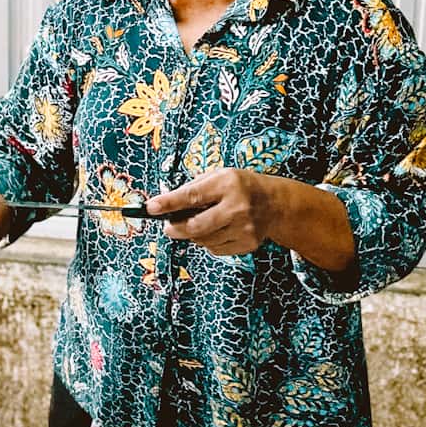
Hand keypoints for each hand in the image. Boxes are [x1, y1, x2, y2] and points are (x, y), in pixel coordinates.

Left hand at [148, 172, 357, 275]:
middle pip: (196, 227)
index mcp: (228, 183)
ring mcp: (244, 228)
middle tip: (168, 227)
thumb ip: (193, 189)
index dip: (168, 203)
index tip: (150, 207)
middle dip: (175, 229)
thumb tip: (164, 205)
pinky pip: (216, 249)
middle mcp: (238, 207)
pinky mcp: (248, 244)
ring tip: (198, 223)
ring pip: (204, 240)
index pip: (191, 195)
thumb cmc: (240, 187)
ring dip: (193, 235)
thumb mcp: (219, 176)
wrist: (275, 204)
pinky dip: (208, 242)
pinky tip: (216, 230)